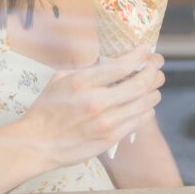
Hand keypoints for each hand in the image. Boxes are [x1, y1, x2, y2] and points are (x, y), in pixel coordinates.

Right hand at [23, 44, 164, 168]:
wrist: (39, 142)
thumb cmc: (47, 109)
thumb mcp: (61, 79)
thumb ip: (87, 71)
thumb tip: (111, 66)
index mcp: (83, 82)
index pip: (122, 66)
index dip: (139, 56)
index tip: (146, 51)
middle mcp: (97, 102)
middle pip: (139, 84)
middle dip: (152, 73)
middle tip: (155, 69)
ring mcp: (106, 122)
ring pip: (144, 104)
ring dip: (153, 92)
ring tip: (153, 87)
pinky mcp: (111, 138)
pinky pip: (138, 121)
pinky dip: (146, 111)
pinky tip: (146, 106)